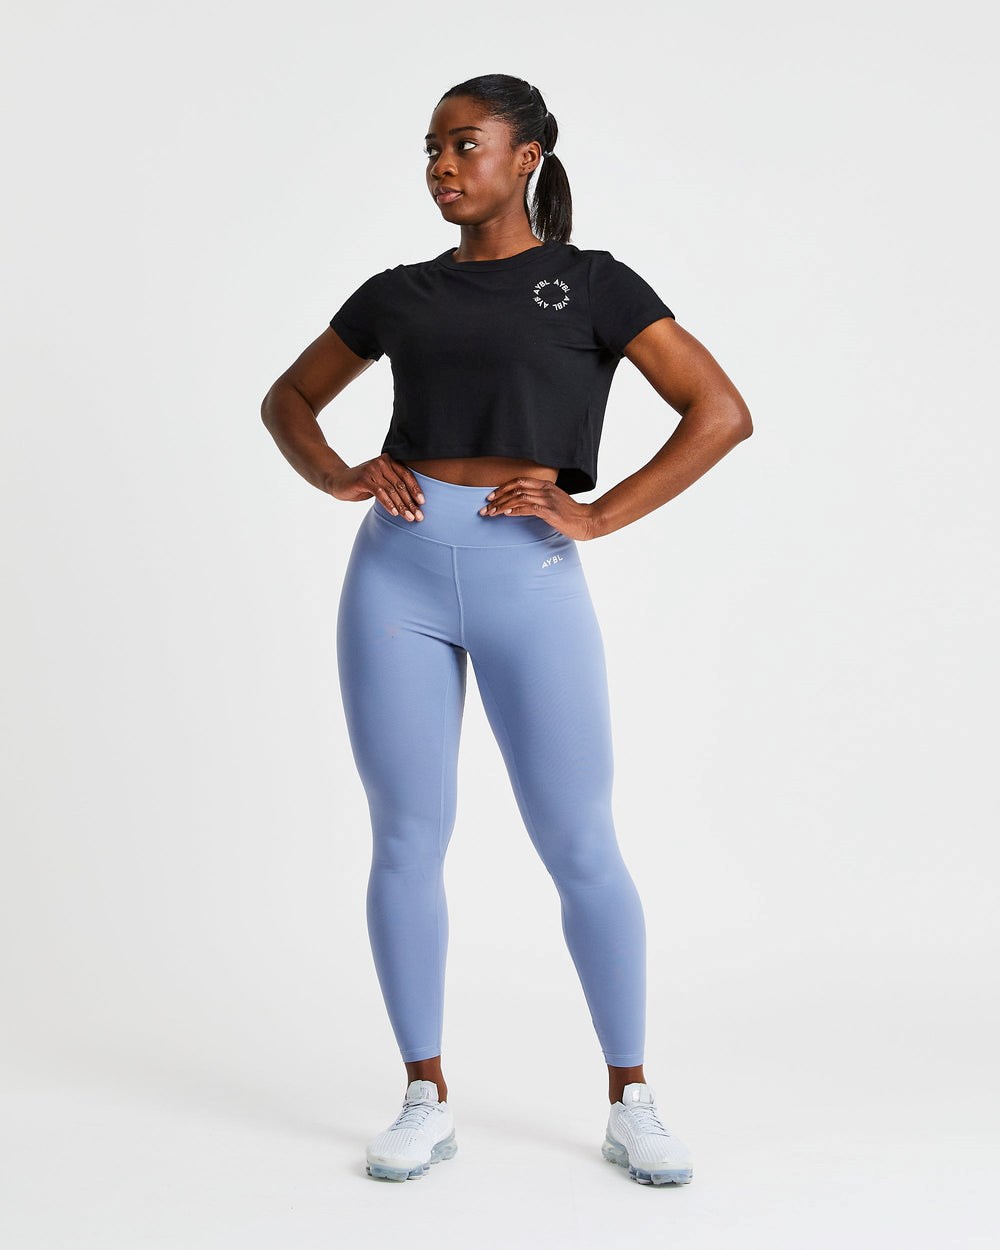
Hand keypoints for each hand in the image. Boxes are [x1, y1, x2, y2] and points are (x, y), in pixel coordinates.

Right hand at [325, 454, 424, 520]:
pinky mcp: (364, 478)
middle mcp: (382, 462)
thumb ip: (394, 485)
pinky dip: (388, 504)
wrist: (339, 481)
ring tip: (409, 518)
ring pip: (392, 490)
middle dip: (411, 502)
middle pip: (400, 484)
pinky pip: (380, 492)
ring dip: (402, 506)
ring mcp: (373, 469)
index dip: (416, 489)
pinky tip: (394, 513)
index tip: (423, 503)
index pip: (406, 475)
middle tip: (419, 516)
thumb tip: (416, 502)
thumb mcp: (381, 482)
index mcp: (389, 461)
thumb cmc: (363, 484)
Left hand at [478, 476, 599, 539]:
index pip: (519, 481)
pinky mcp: (550, 512)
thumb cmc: (570, 514)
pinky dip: (515, 510)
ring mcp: (548, 500)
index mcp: (546, 485)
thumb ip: (539, 499)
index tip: (491, 495)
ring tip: (492, 513)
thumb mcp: (554, 501)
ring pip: (519, 498)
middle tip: (486, 506)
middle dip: (498, 497)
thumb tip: (518, 505)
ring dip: (502, 506)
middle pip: (516, 488)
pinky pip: (528, 508)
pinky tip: (506, 514)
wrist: (587, 520)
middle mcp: (546, 489)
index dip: (503, 487)